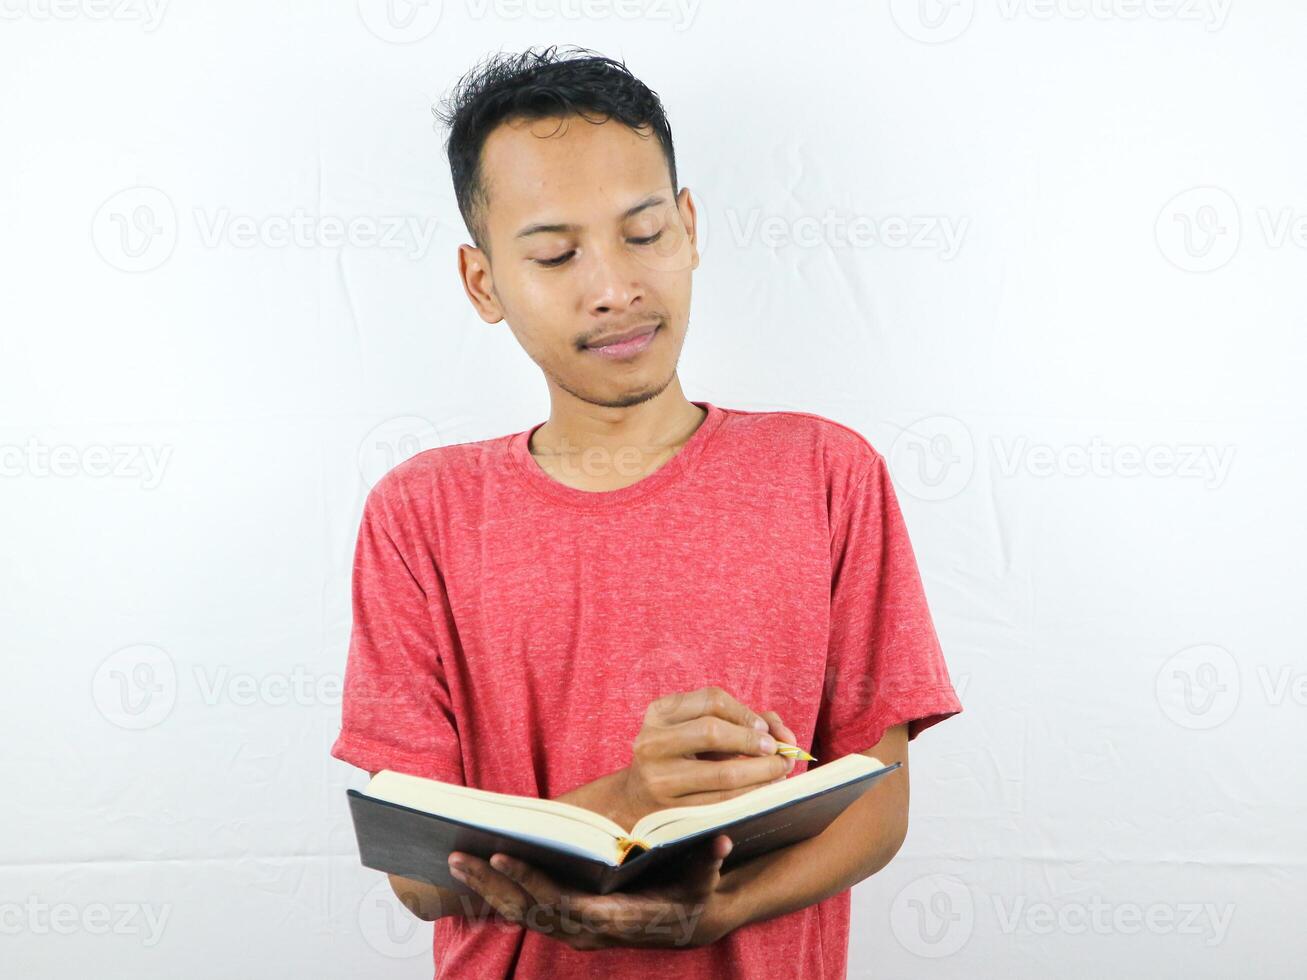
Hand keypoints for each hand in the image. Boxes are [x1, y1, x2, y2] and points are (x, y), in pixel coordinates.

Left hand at [447, 834, 739, 949]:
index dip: (530, 882)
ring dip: (487, 890)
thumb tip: (720, 842)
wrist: (687, 923)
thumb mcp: (704, 878)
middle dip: (492, 884)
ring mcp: (573, 931)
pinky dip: (499, 894)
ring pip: (521, 915)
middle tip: (457, 855)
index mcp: (612, 920)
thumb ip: (708, 863)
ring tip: (456, 859)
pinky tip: (476, 872)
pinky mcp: (565, 924)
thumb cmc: (691, 893)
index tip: (502, 857)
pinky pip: (526, 912)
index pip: (561, 904)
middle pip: (529, 911)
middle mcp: (586, 932)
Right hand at [620, 687, 796, 820]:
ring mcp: (659, 778)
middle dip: (753, 741)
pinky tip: (763, 788)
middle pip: (712, 732)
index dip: (745, 713)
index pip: (711, 701)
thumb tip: (783, 733)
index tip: (765, 728)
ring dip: (761, 772)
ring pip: (722, 773)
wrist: (638, 797)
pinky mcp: (671, 810)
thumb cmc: (680, 755)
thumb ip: (739, 720)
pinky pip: (721, 802)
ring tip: (780, 770)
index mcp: (659, 712)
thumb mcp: (696, 728)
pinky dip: (750, 794)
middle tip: (778, 751)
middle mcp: (652, 742)